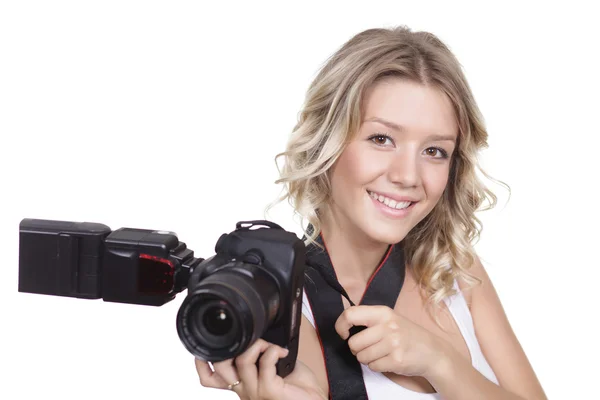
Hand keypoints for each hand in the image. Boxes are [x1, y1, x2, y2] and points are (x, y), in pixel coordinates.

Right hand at [195, 338, 325, 399]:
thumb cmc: (297, 388)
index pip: (209, 378)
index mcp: (241, 386)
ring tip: (272, 347)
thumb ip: (259, 355)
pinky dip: (273, 351)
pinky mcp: (269, 392)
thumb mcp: (273, 368)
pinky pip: (265, 364)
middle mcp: (244, 391)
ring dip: (259, 345)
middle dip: (234, 345)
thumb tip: (255, 335)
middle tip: (253, 341)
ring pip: (242, 361)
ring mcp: (255, 393)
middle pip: (220, 367)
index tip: (207, 346)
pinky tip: (282, 353)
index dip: (202, 362)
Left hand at [335, 305, 446, 378]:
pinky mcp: (396, 360)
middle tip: (367, 348)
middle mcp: (388, 326)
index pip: (350, 315)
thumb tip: (344, 326)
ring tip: (380, 354)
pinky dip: (377, 366)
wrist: (432, 351)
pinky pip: (373, 366)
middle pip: (354, 343)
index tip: (343, 334)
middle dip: (356, 349)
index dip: (340, 325)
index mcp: (383, 312)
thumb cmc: (406, 335)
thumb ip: (369, 320)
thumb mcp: (390, 319)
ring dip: (367, 359)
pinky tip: (388, 360)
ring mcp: (393, 343)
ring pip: (362, 357)